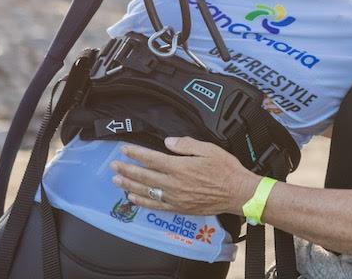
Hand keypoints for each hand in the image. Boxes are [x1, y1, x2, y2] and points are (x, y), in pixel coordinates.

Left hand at [110, 137, 260, 215]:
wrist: (237, 193)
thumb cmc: (226, 169)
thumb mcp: (209, 149)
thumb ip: (186, 145)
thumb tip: (167, 142)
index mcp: (180, 167)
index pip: (152, 159)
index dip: (136, 153)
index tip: (124, 149)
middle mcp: (174, 184)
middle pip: (144, 176)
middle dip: (127, 169)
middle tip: (114, 165)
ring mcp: (175, 198)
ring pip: (146, 192)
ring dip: (129, 185)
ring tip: (117, 180)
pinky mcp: (179, 208)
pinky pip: (156, 206)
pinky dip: (142, 202)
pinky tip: (133, 198)